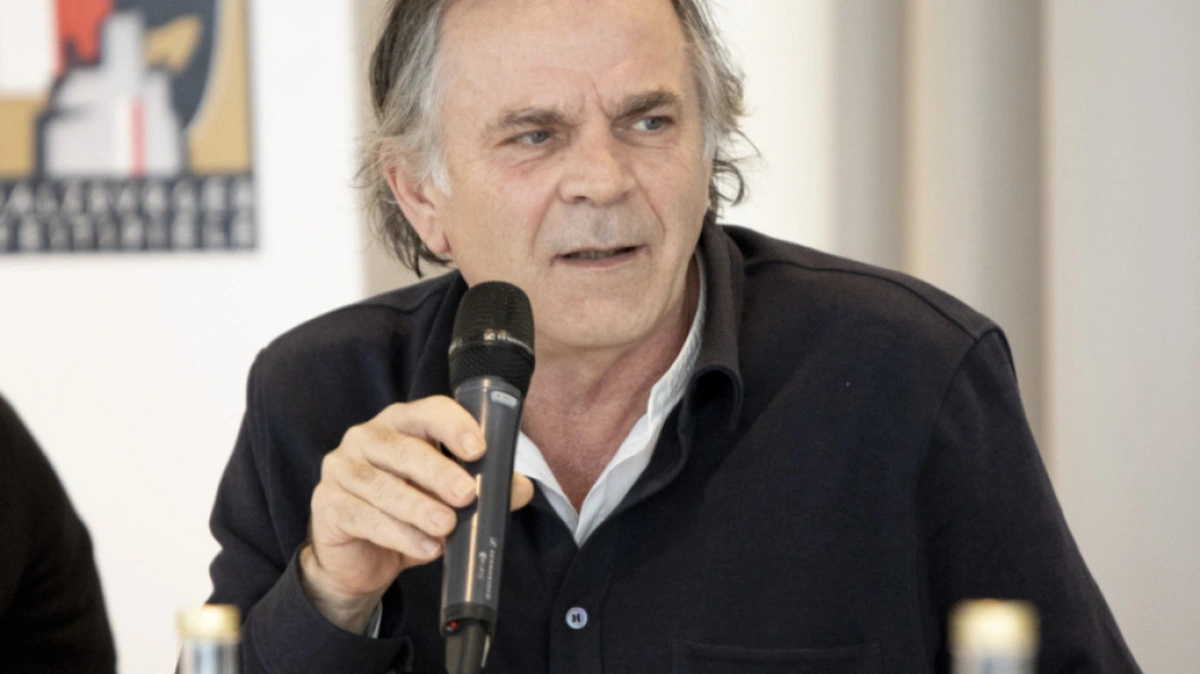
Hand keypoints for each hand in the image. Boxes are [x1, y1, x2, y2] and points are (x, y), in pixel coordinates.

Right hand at [299, 395, 534, 632]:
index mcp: (400, 424)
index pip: (427, 412)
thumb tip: (521, 489)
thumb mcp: (447, 500)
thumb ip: (484, 489)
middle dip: (439, 473)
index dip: (453, 426)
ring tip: (447, 527)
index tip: (479, 450)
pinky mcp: (327, 505)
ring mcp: (342, 469)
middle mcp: (366, 438)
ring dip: (418, 508)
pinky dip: (398, 534)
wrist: (361, 560)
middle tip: (466, 495)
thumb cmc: (408, 515)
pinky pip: (364, 517)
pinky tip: (425, 547)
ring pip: (383, 486)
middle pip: (404, 449)